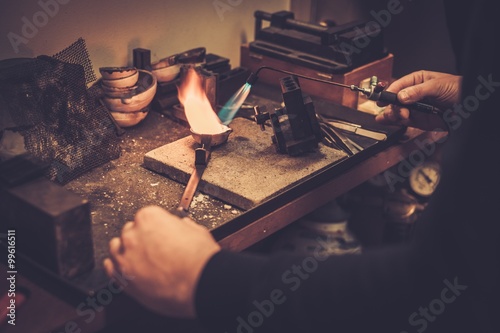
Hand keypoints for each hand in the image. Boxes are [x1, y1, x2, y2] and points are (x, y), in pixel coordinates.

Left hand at [103, 206, 220, 317]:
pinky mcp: (123, 279)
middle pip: (129, 231)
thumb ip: (183, 226)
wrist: (199, 283)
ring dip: (125, 250)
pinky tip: (119, 267)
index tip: (160, 233)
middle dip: (140, 237)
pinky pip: (110, 269)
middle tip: (153, 247)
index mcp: (149, 218)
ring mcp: (126, 257)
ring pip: (116, 248)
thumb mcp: (196, 231)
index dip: (155, 226)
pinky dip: (113, 267)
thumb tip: (183, 226)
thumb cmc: (198, 258)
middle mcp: (133, 235)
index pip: (145, 216)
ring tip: (138, 257)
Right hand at [375, 70, 462, 129]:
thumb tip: (402, 96)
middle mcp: (413, 94)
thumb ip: (418, 91)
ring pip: (396, 111)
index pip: (399, 85)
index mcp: (417, 81)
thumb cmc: (457, 89)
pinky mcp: (417, 120)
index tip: (385, 98)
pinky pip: (402, 121)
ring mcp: (415, 108)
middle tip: (398, 110)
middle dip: (393, 106)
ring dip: (393, 114)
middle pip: (395, 100)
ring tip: (396, 116)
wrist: (469, 105)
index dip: (390, 92)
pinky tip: (386, 121)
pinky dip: (394, 121)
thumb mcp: (438, 85)